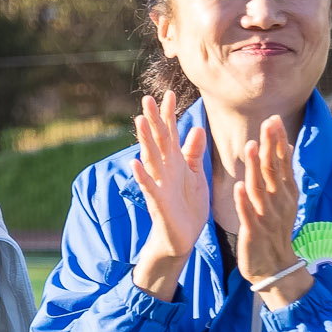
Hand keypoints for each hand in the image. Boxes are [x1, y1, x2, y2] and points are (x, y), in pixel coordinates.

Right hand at [129, 92, 207, 300]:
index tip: (169, 93)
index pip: (170, 133)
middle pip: (158, 141)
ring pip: (151, 159)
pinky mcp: (158, 203)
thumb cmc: (188, 206)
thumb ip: (193, 153)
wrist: (182, 238)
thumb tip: (197, 128)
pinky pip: (149, 187)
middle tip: (147, 99)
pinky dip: (142, 175)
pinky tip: (134, 163)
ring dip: (144, 141)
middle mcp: (165, 170)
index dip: (169, 114)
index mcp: (175, 162)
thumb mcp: (195, 175)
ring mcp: (159, 185)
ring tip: (139, 121)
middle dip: (153, 120)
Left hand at [232, 115, 307, 307]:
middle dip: (271, 146)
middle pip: (275, 170)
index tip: (274, 120)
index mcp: (286, 192)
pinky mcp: (254, 233)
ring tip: (251, 146)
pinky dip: (243, 201)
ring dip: (256, 167)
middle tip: (268, 122)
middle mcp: (280, 202)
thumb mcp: (283, 200)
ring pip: (260, 189)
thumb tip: (286, 146)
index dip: (278, 141)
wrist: (274, 266)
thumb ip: (282, 174)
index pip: (283, 162)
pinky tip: (238, 187)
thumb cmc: (275, 229)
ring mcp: (267, 217)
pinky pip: (248, 215)